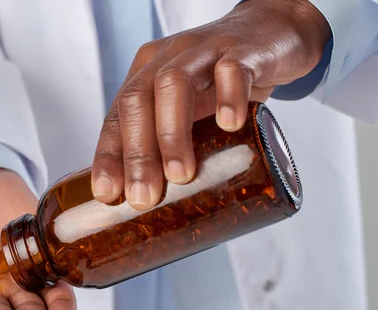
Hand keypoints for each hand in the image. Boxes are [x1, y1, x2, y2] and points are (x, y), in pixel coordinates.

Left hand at [91, 0, 330, 209]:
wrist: (270, 35)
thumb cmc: (222, 84)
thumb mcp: (191, 112)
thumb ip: (173, 144)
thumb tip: (158, 205)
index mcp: (146, 75)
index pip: (116, 116)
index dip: (109, 155)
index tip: (107, 193)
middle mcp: (167, 59)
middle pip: (138, 100)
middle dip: (137, 153)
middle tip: (143, 197)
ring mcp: (203, 50)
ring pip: (175, 84)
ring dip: (172, 133)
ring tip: (180, 175)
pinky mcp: (244, 49)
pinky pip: (233, 69)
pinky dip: (229, 96)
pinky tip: (230, 125)